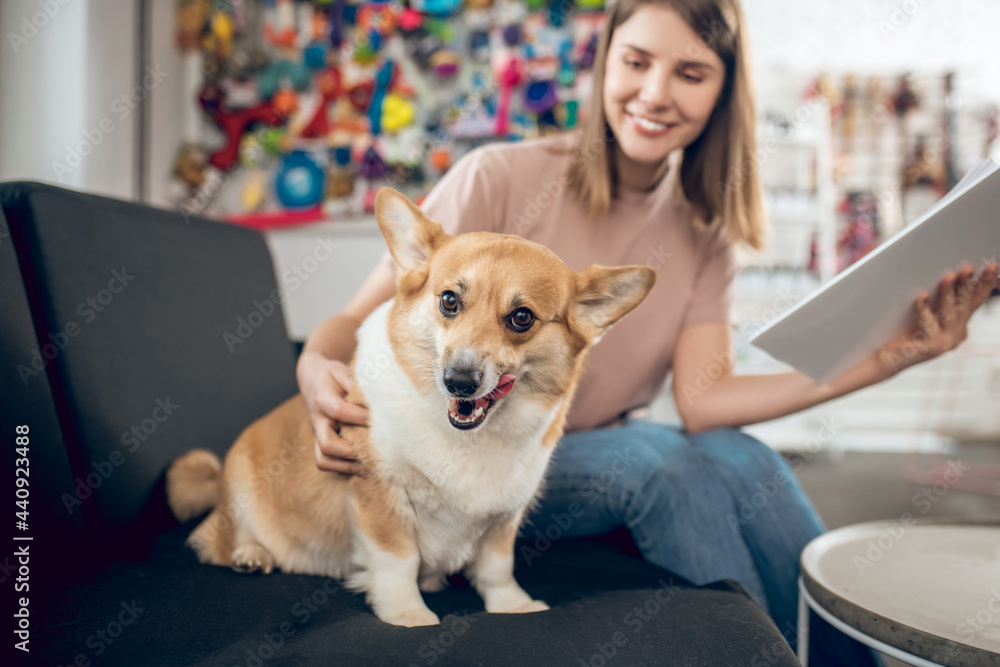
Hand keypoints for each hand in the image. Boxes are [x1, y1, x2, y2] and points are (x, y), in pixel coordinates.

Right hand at [297, 350, 368, 474]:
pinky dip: (345, 469)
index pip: (339, 411)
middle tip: (375, 452)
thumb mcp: (343, 371)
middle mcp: (317, 420)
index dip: (359, 417)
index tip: (379, 419)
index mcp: (322, 398)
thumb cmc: (332, 375)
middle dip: (352, 452)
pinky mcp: (321, 443)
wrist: (312, 379)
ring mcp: (318, 434)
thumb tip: (380, 396)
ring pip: (323, 460)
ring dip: (347, 466)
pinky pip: (328, 463)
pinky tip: (365, 466)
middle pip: (327, 445)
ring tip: (371, 467)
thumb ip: (357, 383)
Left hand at [876, 261, 998, 377]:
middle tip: (968, 268)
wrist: (888, 359)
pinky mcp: (932, 347)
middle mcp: (957, 335)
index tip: (992, 267)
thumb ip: (941, 301)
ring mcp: (947, 342)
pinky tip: (921, 296)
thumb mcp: (928, 315)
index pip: (975, 302)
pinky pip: (930, 323)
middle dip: (968, 285)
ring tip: (947, 277)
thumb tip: (950, 274)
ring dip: (949, 293)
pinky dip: (924, 308)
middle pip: (966, 306)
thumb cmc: (906, 333)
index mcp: (960, 325)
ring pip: (951, 313)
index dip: (984, 284)